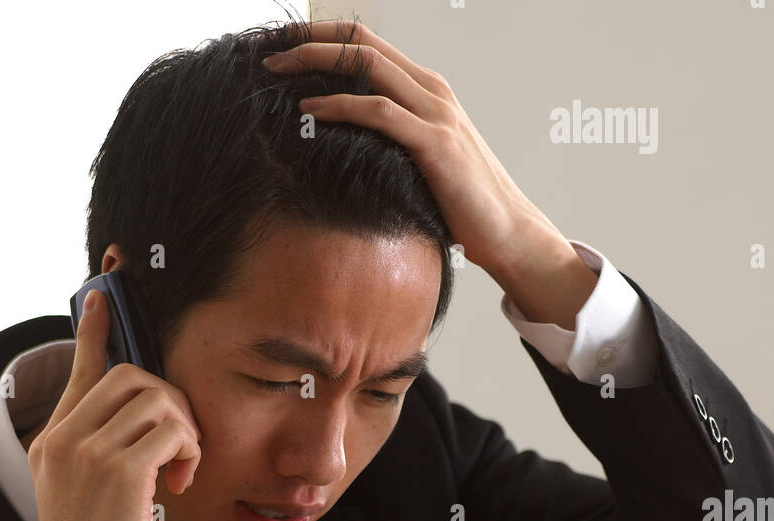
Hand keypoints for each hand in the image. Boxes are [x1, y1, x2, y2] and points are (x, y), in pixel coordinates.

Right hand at [26, 289, 202, 520]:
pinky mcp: (120, 470)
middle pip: (130, 375)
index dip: (92, 334)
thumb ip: (100, 455)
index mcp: (51, 442)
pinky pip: (173, 430)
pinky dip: (190, 451)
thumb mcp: (83, 496)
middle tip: (182, 445)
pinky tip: (182, 482)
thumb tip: (146, 427)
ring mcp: (88, 451)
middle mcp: (64, 438)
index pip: (78, 373)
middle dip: (171, 401)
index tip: (99, 299)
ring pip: (156, 397)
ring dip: (185, 429)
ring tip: (181, 469)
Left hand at [263, 20, 577, 287]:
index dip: (322, 37)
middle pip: (361, 42)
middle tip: (267, 47)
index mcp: (425, 89)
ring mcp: (436, 113)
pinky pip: (380, 113)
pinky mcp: (436, 144)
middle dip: (309, 38)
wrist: (506, 231)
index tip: (283, 44)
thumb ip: (390, 143)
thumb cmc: (461, 204)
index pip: (366, 43)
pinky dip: (341, 106)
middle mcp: (431, 90)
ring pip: (368, 65)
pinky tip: (309, 109)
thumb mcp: (419, 162)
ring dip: (316, 62)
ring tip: (276, 70)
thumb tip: (345, 150)